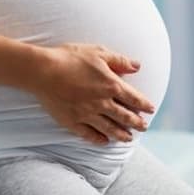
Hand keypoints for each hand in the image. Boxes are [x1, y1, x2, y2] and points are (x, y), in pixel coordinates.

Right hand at [31, 42, 156, 144]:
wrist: (43, 70)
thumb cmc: (70, 57)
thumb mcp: (98, 52)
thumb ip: (119, 61)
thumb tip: (137, 66)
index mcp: (110, 85)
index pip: (133, 98)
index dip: (144, 105)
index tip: (151, 110)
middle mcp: (102, 103)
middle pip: (124, 116)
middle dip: (136, 123)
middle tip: (144, 128)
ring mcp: (87, 114)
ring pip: (109, 128)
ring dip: (121, 134)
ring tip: (128, 139)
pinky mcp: (71, 121)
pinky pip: (88, 134)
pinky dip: (98, 139)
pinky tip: (104, 141)